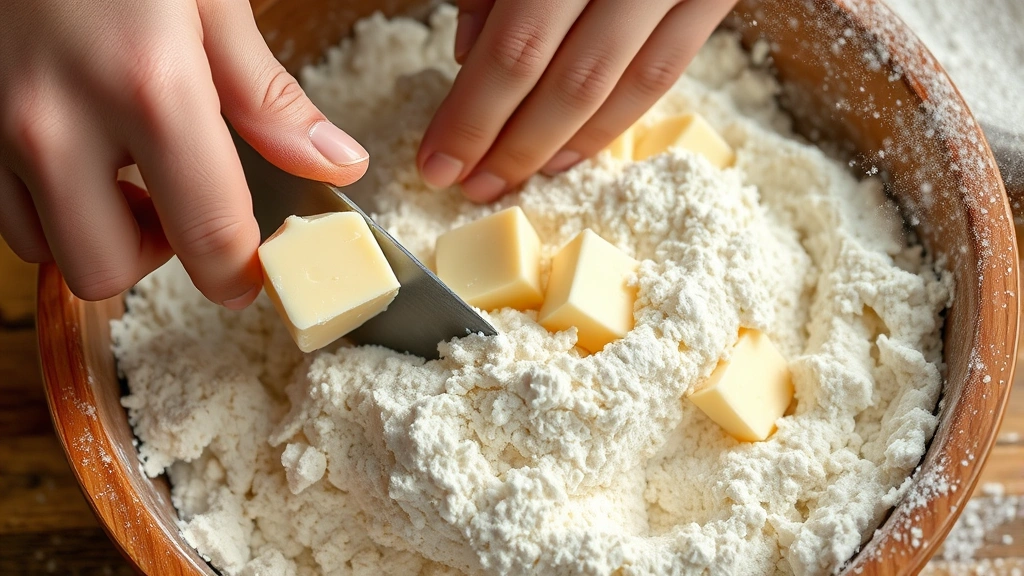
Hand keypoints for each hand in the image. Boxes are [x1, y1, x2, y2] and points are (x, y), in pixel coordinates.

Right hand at [0, 0, 368, 307]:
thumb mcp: (210, 3)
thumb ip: (269, 98)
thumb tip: (334, 164)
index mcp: (149, 91)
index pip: (207, 237)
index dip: (238, 275)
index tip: (251, 274)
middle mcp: (58, 122)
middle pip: (104, 272)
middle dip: (156, 260)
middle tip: (183, 211)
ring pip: (46, 250)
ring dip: (99, 234)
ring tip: (129, 177)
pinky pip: (4, 213)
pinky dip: (51, 206)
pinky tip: (82, 159)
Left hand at [418, 0, 736, 201]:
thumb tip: (467, 57)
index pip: (516, 46)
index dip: (473, 115)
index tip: (437, 162)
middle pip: (569, 80)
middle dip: (512, 146)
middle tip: (470, 187)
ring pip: (621, 89)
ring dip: (562, 148)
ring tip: (514, 180)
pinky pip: (665, 74)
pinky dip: (615, 124)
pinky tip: (573, 152)